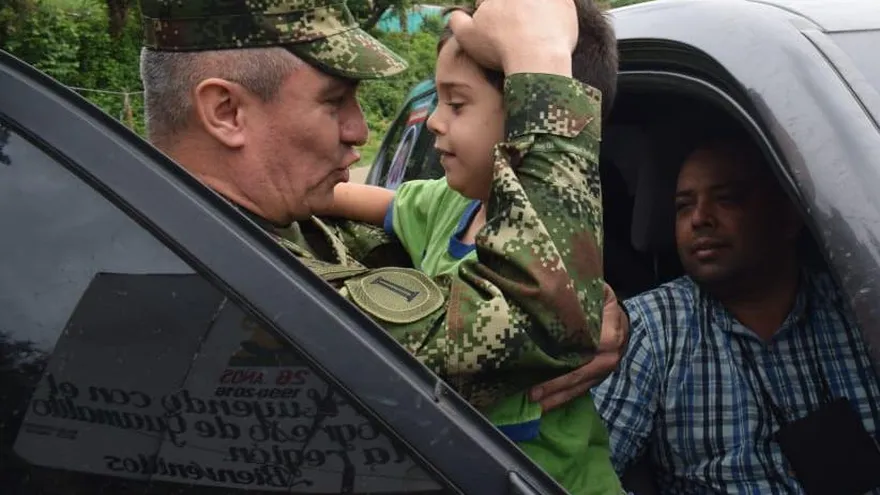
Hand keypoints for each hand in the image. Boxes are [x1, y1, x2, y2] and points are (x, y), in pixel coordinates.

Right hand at [447, 0, 576, 76]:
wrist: (537, 57)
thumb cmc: (499, 47)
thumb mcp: (466, 36)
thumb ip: (457, 21)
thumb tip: (457, 15)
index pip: (488, 1)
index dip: (489, 12)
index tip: (494, 29)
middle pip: (513, 3)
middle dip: (511, 13)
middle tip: (511, 34)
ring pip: (536, 5)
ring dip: (532, 13)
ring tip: (530, 34)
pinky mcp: (566, 3)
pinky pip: (559, 6)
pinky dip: (553, 16)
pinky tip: (546, 33)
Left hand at [529, 283, 629, 411]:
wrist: (619, 314)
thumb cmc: (600, 299)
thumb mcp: (596, 291)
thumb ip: (583, 295)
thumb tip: (554, 293)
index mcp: (611, 331)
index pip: (590, 349)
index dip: (568, 362)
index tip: (545, 367)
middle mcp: (611, 354)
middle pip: (584, 374)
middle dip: (558, 387)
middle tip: (533, 395)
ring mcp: (606, 368)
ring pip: (582, 386)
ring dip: (559, 398)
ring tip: (536, 407)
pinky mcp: (599, 376)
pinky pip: (582, 389)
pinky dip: (564, 397)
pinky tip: (546, 404)